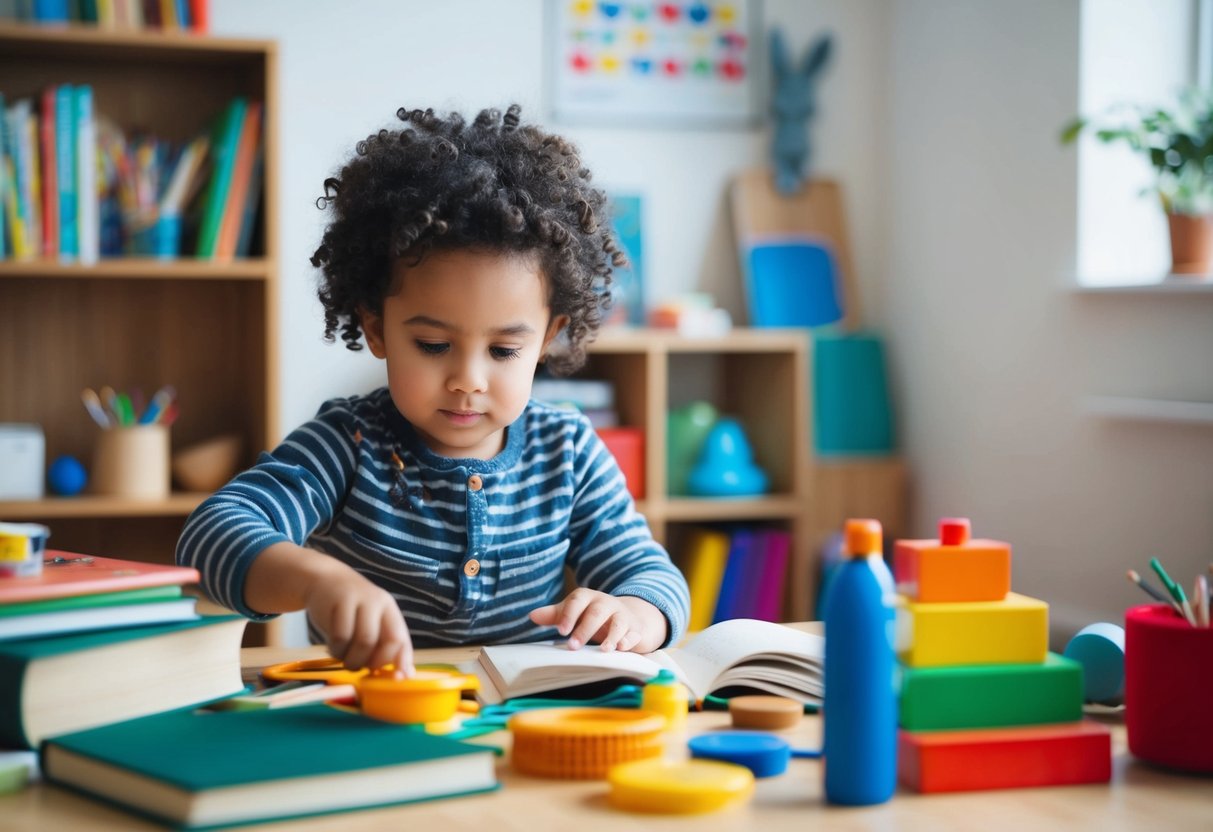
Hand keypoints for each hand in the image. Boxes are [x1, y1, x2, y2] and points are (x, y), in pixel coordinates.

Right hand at [302, 564, 413, 673]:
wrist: (322, 579)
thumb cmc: (348, 610)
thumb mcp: (369, 622)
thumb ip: (384, 645)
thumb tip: (406, 675)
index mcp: (389, 610)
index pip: (402, 638)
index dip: (402, 661)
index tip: (398, 679)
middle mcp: (378, 603)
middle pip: (386, 642)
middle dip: (375, 662)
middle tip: (362, 667)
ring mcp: (360, 600)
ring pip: (364, 642)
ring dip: (354, 659)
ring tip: (345, 659)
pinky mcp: (339, 602)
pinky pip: (341, 637)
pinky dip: (337, 650)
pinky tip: (332, 647)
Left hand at [529, 589, 667, 653]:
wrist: (628, 616)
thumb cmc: (593, 616)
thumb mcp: (575, 613)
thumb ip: (555, 615)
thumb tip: (532, 615)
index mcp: (588, 598)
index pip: (577, 601)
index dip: (569, 614)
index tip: (561, 631)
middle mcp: (606, 603)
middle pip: (596, 612)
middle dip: (585, 629)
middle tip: (573, 646)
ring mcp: (622, 615)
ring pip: (618, 622)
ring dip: (611, 636)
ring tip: (604, 650)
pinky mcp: (635, 628)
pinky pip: (633, 633)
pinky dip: (629, 640)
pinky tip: (622, 648)